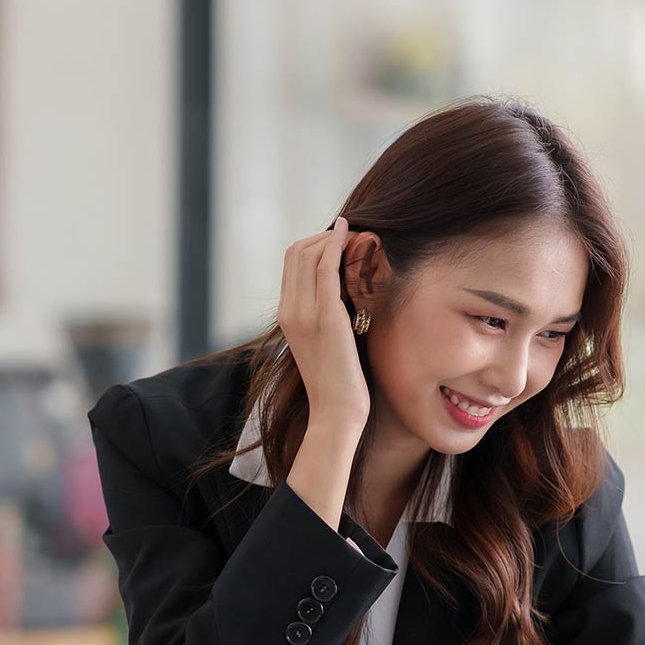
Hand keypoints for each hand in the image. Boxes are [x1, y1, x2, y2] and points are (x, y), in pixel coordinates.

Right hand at [278, 216, 370, 433]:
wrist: (335, 412)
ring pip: (311, 254)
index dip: (314, 243)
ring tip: (357, 233)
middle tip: (350, 233)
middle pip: (297, 252)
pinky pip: (327, 269)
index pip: (291, 262)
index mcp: (286, 315)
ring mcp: (306, 313)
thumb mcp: (324, 343)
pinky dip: (339, 246)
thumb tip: (344, 294)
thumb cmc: (338, 382)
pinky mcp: (327, 318)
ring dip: (334, 238)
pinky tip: (353, 235)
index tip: (338, 240)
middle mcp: (290, 310)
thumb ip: (325, 316)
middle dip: (323, 236)